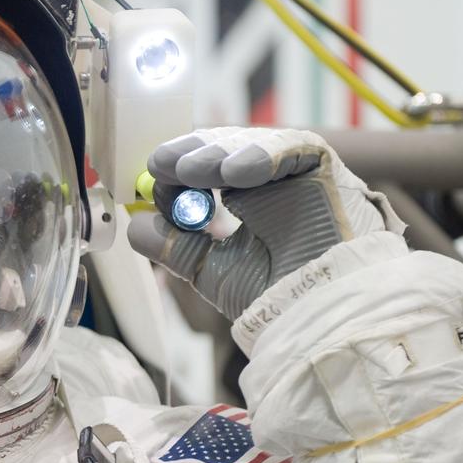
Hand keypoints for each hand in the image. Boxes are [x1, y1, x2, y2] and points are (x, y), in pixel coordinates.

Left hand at [126, 127, 402, 319]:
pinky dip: (260, 156)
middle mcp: (272, 180)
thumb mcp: (210, 269)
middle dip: (191, 154)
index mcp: (246, 199)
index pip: (206, 167)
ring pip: (254, 144)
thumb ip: (175, 246)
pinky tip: (234, 173)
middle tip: (161, 164)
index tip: (152, 179)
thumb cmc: (277, 297)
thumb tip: (137, 227)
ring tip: (188, 171)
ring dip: (217, 154)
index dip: (176, 169)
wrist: (325, 317)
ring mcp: (298, 172)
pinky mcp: (326, 167)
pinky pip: (294, 147)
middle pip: (227, 148)